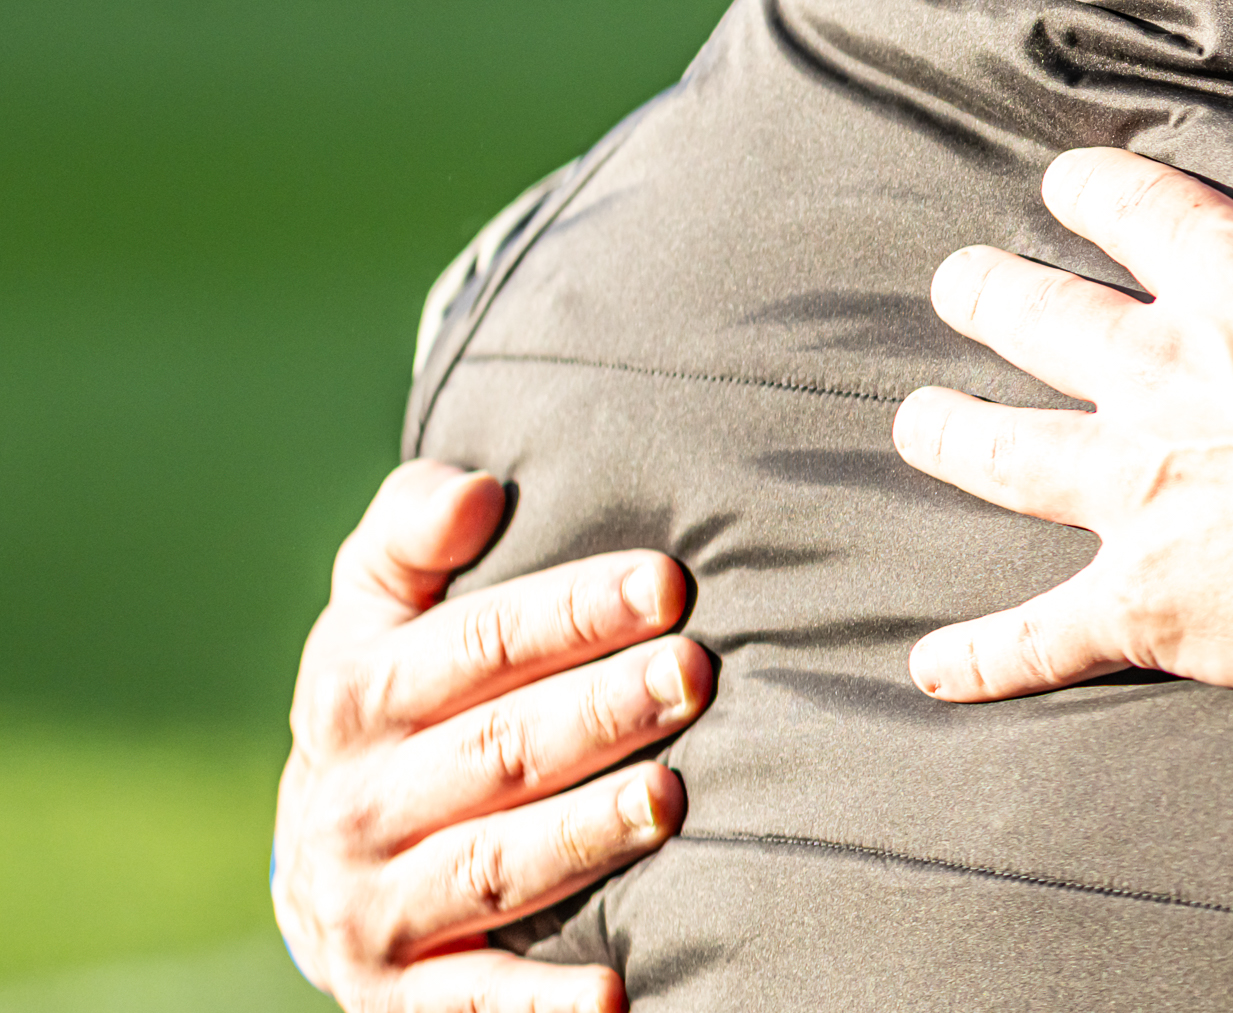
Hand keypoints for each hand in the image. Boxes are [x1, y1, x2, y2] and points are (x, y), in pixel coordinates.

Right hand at [274, 462, 712, 1010]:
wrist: (318, 865)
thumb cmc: (395, 696)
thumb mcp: (376, 607)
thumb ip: (412, 531)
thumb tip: (474, 490)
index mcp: (356, 696)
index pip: (475, 643)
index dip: (573, 610)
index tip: (669, 581)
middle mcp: (359, 805)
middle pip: (496, 750)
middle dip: (600, 711)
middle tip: (695, 673)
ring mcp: (379, 906)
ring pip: (494, 866)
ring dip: (584, 834)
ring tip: (672, 799)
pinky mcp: (403, 995)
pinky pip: (472, 1006)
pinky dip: (538, 1005)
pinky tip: (612, 992)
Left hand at [895, 61, 1232, 702]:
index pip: (1131, 207)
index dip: (1092, 188)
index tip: (1068, 183)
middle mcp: (1162, 373)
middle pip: (1042, 321)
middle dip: (991, 295)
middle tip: (956, 283)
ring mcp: (1143, 492)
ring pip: (1012, 457)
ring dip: (954, 436)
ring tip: (916, 423)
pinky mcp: (1152, 603)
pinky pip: (1042, 638)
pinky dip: (983, 658)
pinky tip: (927, 670)